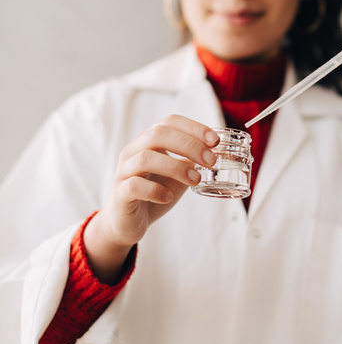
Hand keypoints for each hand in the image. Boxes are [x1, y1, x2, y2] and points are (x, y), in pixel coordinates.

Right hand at [83, 115, 218, 282]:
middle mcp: (133, 151)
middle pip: (158, 134)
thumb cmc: (155, 191)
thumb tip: (220, 152)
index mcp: (148, 141)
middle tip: (211, 161)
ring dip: (176, 167)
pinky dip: (155, 190)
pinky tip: (168, 197)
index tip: (215, 141)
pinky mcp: (120, 194)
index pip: (169, 122)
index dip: (193, 128)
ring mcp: (124, 171)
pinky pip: (135, 186)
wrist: (128, 222)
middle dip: (189, 145)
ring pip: (145, 158)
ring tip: (196, 180)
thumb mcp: (178, 172)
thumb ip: (192, 160)